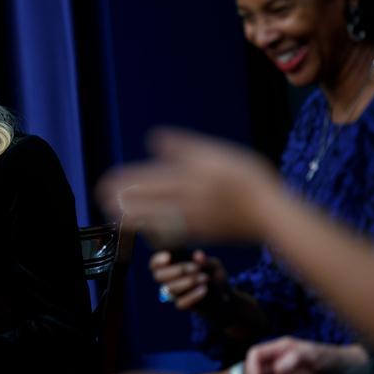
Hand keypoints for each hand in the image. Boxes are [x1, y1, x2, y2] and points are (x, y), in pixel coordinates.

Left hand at [96, 128, 279, 242]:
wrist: (271, 213)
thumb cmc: (247, 177)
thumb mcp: (216, 153)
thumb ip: (183, 146)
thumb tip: (154, 138)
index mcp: (186, 177)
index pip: (144, 179)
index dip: (121, 182)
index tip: (105, 182)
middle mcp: (183, 200)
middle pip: (142, 202)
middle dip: (119, 201)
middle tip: (102, 198)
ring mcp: (189, 220)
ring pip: (150, 220)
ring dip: (129, 217)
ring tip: (115, 214)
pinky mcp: (198, 233)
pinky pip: (167, 235)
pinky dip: (152, 230)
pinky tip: (145, 229)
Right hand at [150, 250, 227, 310]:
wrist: (223, 296)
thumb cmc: (212, 275)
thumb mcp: (213, 265)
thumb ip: (205, 261)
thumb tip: (198, 255)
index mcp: (171, 265)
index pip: (154, 264)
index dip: (158, 260)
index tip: (169, 256)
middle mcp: (168, 279)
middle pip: (158, 276)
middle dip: (177, 270)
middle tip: (196, 267)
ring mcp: (174, 293)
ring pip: (170, 289)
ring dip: (188, 282)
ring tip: (204, 278)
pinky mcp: (181, 304)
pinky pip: (180, 303)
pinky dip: (193, 295)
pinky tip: (204, 289)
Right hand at [244, 337, 368, 373]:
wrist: (344, 369)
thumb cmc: (329, 357)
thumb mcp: (312, 354)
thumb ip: (294, 358)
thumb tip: (276, 368)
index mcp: (280, 347)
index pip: (255, 354)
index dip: (252, 366)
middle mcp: (278, 358)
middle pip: (255, 368)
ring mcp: (282, 371)